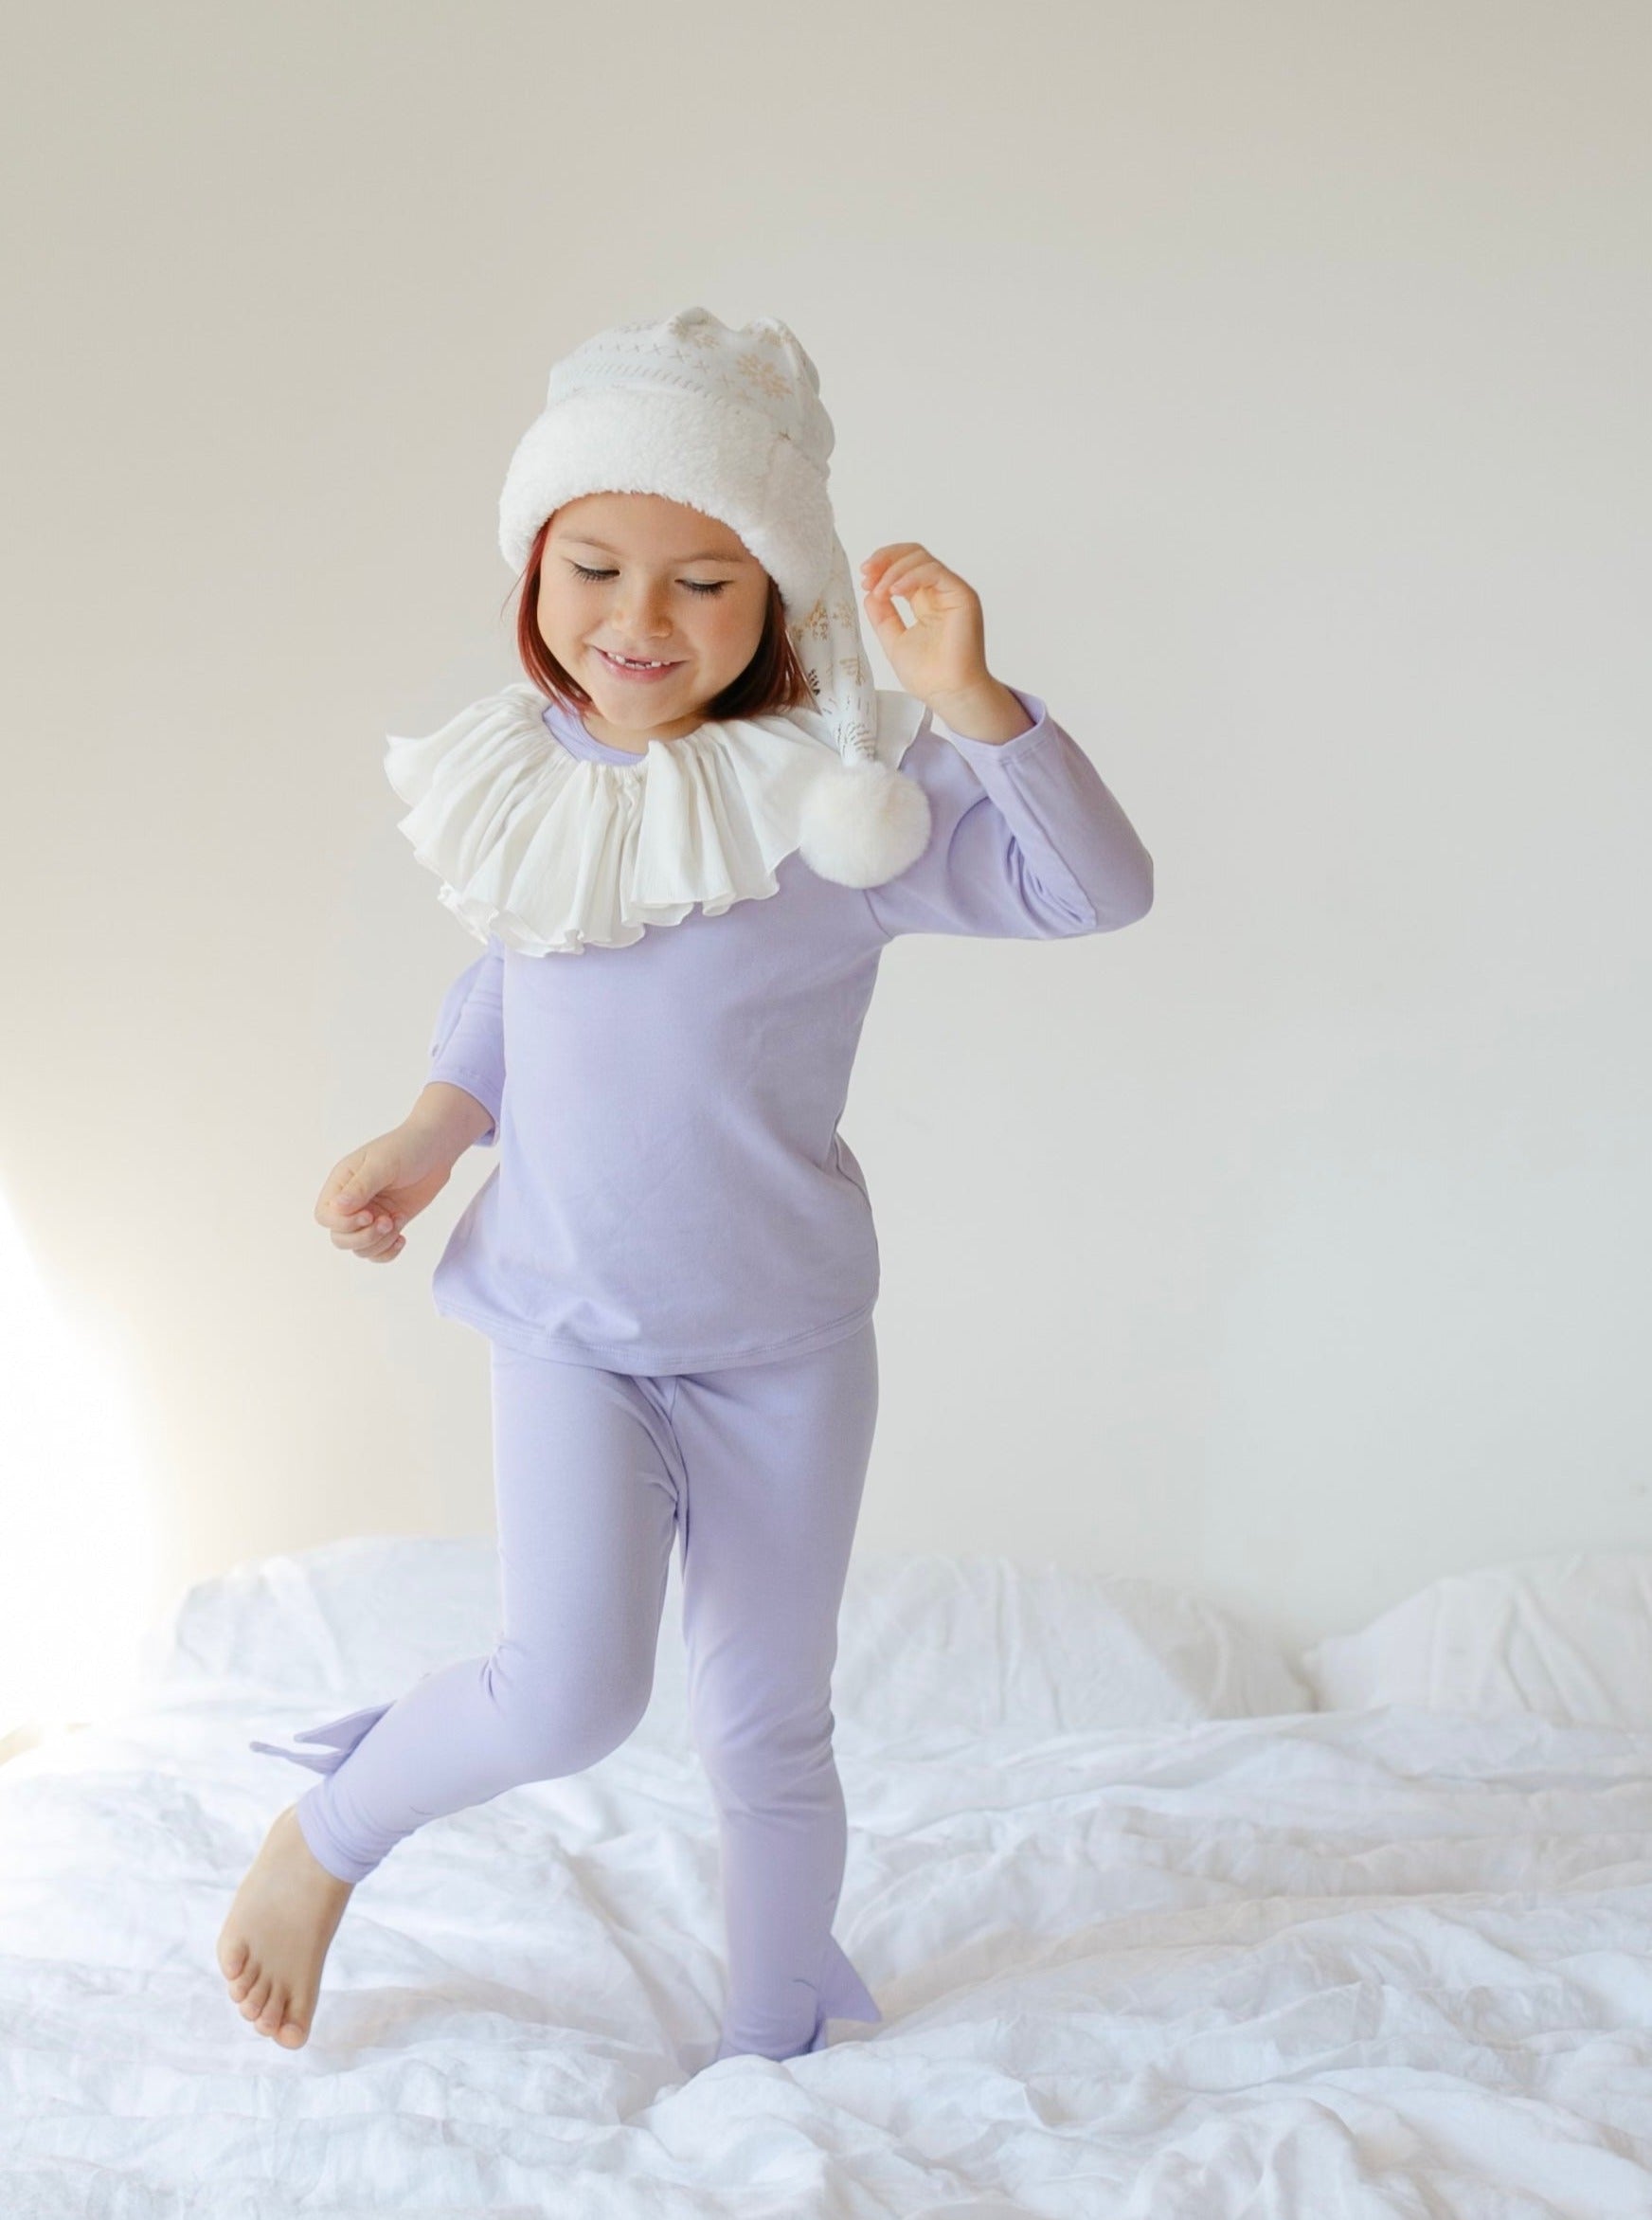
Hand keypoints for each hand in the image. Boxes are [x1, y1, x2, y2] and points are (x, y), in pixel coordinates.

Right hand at [314, 1121, 458, 1263]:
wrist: (436, 1150)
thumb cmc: (407, 1148)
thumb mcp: (382, 1164)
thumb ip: (360, 1187)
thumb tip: (336, 1207)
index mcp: (342, 1183)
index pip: (325, 1216)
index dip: (343, 1224)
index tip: (369, 1214)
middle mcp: (352, 1202)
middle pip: (339, 1238)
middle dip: (363, 1237)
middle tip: (387, 1221)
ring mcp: (370, 1215)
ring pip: (359, 1248)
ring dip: (379, 1243)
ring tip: (396, 1222)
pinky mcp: (388, 1224)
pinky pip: (378, 1251)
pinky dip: (388, 1252)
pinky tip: (402, 1238)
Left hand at [858, 543, 992, 710]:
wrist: (947, 693)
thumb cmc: (928, 675)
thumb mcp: (893, 640)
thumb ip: (882, 616)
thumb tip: (870, 592)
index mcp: (925, 601)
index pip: (905, 568)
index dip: (882, 567)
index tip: (864, 579)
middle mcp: (940, 593)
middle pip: (913, 555)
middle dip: (885, 559)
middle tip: (866, 573)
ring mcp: (952, 592)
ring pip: (922, 559)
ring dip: (893, 570)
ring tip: (879, 591)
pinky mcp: (962, 596)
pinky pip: (934, 572)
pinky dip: (910, 576)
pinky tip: (893, 591)